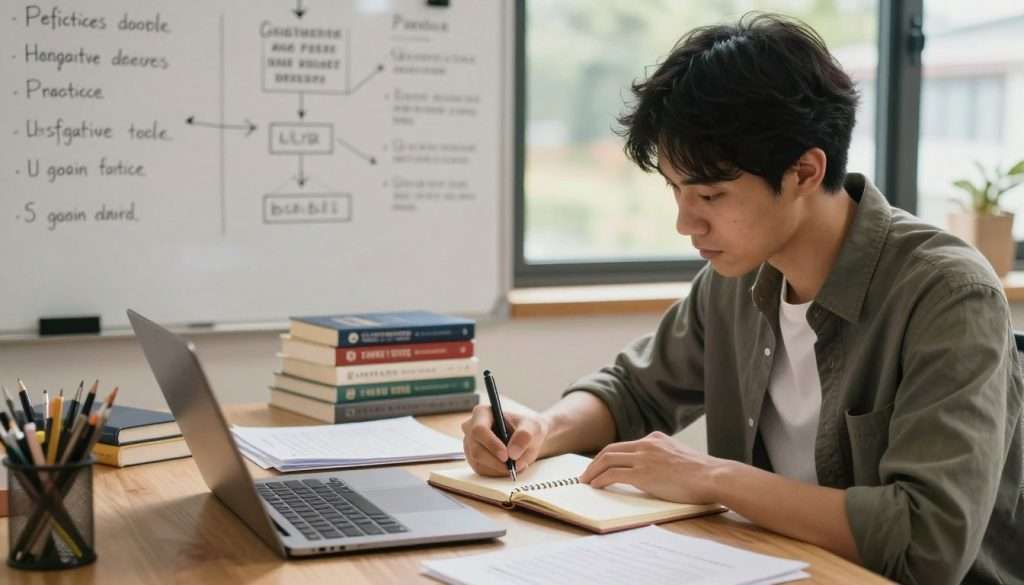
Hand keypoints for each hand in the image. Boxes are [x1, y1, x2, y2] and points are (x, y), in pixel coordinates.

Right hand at [460, 405, 548, 476]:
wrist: (529, 439)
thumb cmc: (528, 428)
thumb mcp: (533, 427)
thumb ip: (524, 436)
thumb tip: (512, 453)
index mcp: (482, 413)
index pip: (479, 429)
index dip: (491, 444)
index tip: (506, 455)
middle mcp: (471, 428)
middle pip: (476, 449)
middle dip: (496, 461)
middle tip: (513, 467)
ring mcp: (470, 445)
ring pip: (479, 463)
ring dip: (499, 468)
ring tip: (518, 464)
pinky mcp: (473, 459)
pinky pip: (482, 471)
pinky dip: (498, 472)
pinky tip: (510, 466)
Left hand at [579, 431, 727, 503]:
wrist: (713, 476)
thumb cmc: (702, 473)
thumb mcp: (679, 455)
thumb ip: (663, 457)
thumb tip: (653, 470)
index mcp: (655, 438)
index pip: (624, 445)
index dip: (608, 456)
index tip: (599, 465)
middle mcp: (647, 444)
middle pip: (610, 450)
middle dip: (594, 462)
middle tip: (586, 474)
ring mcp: (644, 458)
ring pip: (607, 460)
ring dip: (592, 471)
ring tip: (586, 481)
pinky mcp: (644, 474)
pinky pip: (614, 475)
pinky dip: (601, 480)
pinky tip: (596, 486)